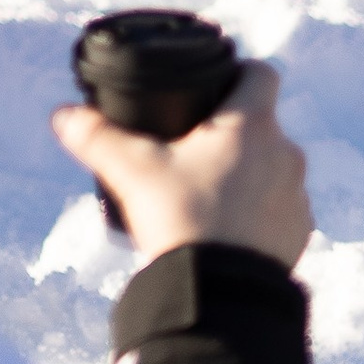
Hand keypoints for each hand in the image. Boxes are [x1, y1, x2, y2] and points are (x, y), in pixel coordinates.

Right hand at [52, 61, 313, 269]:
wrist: (222, 294)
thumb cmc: (182, 218)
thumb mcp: (131, 171)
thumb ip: (97, 137)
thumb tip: (63, 114)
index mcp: (251, 124)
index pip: (260, 72)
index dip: (238, 70)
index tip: (213, 83)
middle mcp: (285, 153)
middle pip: (261, 123)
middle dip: (230, 131)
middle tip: (192, 148)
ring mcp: (297, 195)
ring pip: (272, 166)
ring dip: (248, 172)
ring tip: (208, 192)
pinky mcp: (299, 232)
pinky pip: (280, 208)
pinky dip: (258, 210)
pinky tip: (228, 226)